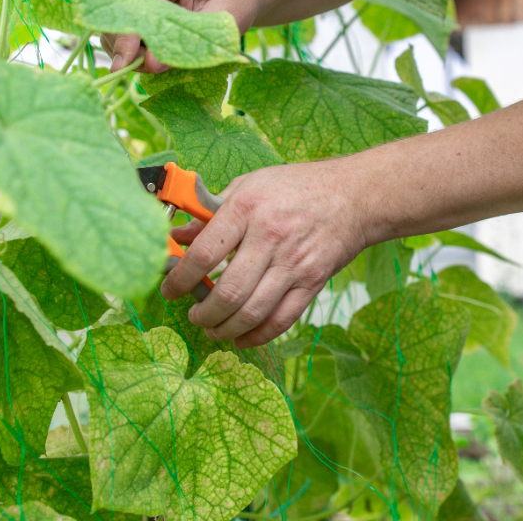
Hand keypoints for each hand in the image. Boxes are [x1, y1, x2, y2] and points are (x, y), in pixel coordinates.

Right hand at [101, 0, 260, 73]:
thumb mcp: (221, 23)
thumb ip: (188, 44)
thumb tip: (150, 65)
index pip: (137, 6)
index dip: (128, 37)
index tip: (125, 65)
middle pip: (119, 15)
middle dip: (127, 48)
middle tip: (151, 68)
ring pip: (115, 24)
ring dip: (128, 50)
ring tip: (157, 61)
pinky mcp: (133, 1)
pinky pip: (120, 28)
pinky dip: (131, 47)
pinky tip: (153, 54)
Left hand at [162, 159, 369, 347]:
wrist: (354, 197)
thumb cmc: (296, 187)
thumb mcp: (249, 185)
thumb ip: (211, 212)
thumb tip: (177, 237)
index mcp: (247, 208)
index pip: (204, 253)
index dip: (180, 278)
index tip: (169, 289)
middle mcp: (270, 237)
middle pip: (228, 292)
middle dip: (202, 313)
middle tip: (193, 314)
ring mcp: (294, 264)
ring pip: (252, 312)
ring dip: (224, 329)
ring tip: (211, 329)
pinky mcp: (312, 283)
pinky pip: (280, 320)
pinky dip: (256, 336)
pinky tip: (240, 337)